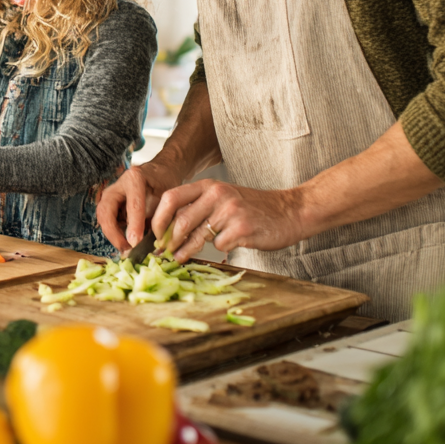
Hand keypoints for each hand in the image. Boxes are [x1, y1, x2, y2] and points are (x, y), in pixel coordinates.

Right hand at [97, 159, 183, 252]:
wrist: (158, 174)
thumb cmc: (163, 185)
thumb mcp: (165, 198)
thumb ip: (157, 216)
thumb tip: (151, 241)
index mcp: (134, 179)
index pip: (133, 205)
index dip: (134, 225)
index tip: (136, 242)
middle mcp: (117, 186)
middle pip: (106, 212)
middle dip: (114, 234)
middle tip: (126, 249)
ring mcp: (110, 196)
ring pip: (103, 218)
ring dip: (112, 236)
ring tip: (126, 249)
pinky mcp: (109, 205)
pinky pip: (107, 221)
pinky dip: (114, 234)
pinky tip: (125, 244)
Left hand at [151, 179, 306, 262]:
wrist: (290, 211)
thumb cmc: (254, 208)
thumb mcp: (224, 198)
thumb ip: (201, 208)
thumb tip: (170, 229)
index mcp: (209, 185)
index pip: (171, 197)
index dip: (158, 218)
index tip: (154, 234)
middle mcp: (217, 194)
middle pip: (181, 220)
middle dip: (168, 240)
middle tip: (163, 252)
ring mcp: (230, 211)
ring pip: (196, 235)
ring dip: (185, 251)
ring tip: (179, 258)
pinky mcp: (242, 229)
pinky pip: (219, 245)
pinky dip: (219, 250)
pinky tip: (228, 246)